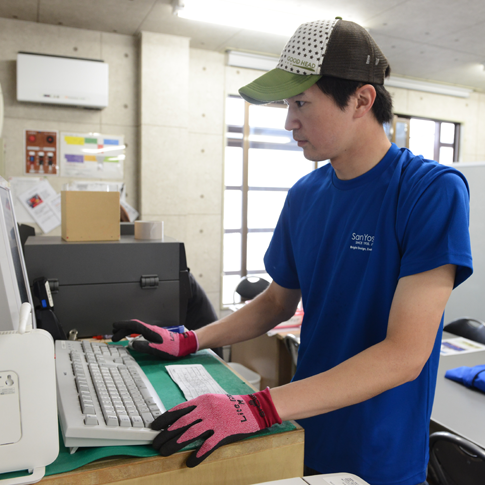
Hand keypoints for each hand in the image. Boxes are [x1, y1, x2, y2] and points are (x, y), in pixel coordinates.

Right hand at [111, 319, 197, 358]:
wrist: (185, 345)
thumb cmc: (173, 348)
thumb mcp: (158, 350)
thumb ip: (144, 347)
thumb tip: (132, 345)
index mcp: (150, 331)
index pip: (134, 326)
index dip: (123, 325)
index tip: (114, 326)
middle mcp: (151, 329)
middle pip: (134, 326)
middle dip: (122, 329)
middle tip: (113, 336)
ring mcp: (153, 331)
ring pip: (137, 328)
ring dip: (127, 331)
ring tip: (119, 336)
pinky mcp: (155, 335)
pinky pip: (140, 331)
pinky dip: (133, 333)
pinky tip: (132, 338)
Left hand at [150, 387, 281, 466]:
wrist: (253, 408)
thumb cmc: (231, 406)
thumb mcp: (213, 401)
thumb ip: (198, 409)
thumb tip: (180, 419)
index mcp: (202, 400)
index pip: (178, 409)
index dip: (164, 418)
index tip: (154, 426)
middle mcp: (206, 409)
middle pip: (181, 423)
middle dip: (165, 434)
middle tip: (155, 444)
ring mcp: (215, 421)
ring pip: (190, 434)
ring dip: (175, 444)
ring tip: (164, 453)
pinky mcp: (224, 432)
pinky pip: (208, 445)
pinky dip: (198, 455)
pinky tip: (189, 462)